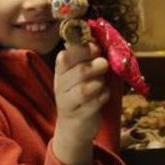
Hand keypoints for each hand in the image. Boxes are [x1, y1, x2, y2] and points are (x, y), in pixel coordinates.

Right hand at [52, 42, 108, 164]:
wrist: (74, 126)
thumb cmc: (80, 93)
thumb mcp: (80, 72)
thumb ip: (87, 56)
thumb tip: (98, 37)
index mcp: (61, 70)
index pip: (66, 55)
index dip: (83, 49)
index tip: (96, 48)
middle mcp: (60, 85)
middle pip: (79, 71)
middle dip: (96, 66)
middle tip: (104, 65)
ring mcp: (67, 102)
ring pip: (85, 89)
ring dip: (99, 83)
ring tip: (102, 83)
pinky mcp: (78, 116)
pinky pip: (95, 103)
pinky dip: (103, 96)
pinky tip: (103, 95)